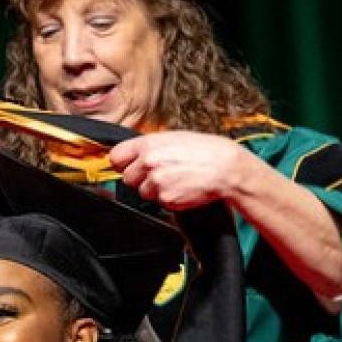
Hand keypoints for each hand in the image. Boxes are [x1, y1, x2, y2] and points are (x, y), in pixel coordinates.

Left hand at [108, 130, 260, 210]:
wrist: (225, 168)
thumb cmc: (204, 151)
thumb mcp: (174, 138)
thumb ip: (150, 147)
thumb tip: (134, 154)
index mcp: (148, 144)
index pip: (116, 157)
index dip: (123, 163)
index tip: (129, 165)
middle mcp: (149, 162)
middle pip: (127, 178)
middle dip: (140, 179)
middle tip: (161, 174)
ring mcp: (156, 182)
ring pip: (143, 192)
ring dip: (155, 190)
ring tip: (175, 179)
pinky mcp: (166, 198)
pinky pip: (158, 202)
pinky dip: (168, 198)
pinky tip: (181, 187)